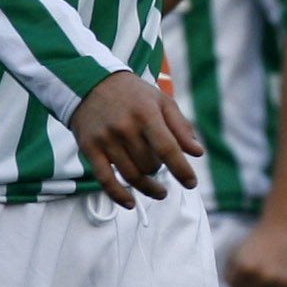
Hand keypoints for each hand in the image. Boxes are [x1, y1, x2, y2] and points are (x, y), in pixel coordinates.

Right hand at [69, 71, 202, 207]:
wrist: (90, 83)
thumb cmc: (133, 95)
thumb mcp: (162, 102)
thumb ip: (181, 127)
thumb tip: (197, 153)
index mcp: (146, 114)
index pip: (167, 148)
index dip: (181, 169)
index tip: (191, 183)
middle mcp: (125, 127)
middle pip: (149, 164)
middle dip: (159, 170)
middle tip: (159, 165)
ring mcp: (106, 139)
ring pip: (131, 175)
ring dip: (146, 186)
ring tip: (155, 187)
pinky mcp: (89, 149)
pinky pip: (105, 180)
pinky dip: (118, 195)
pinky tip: (130, 203)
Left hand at [226, 217, 286, 286]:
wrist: (285, 225)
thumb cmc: (258, 239)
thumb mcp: (237, 253)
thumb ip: (230, 274)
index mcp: (244, 268)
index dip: (239, 283)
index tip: (245, 274)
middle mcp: (262, 276)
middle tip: (259, 274)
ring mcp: (278, 281)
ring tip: (270, 276)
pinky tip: (280, 279)